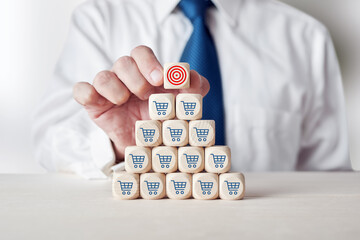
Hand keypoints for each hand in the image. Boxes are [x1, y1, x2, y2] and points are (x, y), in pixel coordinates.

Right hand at [73, 46, 209, 160]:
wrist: (145, 146)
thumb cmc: (163, 119)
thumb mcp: (182, 105)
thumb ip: (193, 89)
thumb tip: (194, 78)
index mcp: (146, 72)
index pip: (141, 53)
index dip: (149, 63)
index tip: (161, 79)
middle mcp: (126, 76)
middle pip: (124, 62)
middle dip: (136, 77)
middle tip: (145, 94)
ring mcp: (108, 89)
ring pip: (103, 75)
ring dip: (115, 87)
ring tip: (124, 101)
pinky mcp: (94, 103)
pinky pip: (81, 90)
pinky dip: (86, 92)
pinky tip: (97, 101)